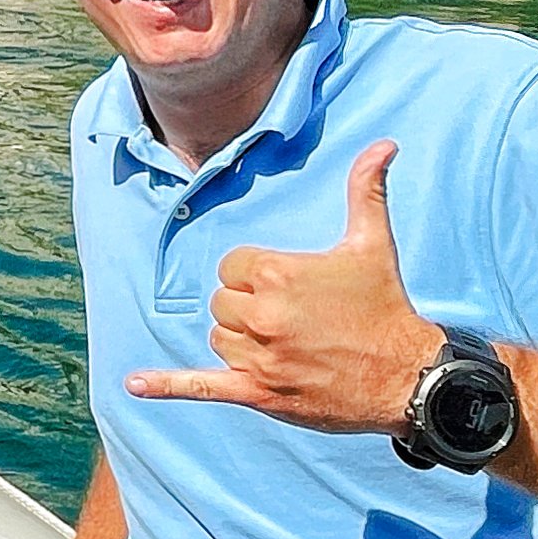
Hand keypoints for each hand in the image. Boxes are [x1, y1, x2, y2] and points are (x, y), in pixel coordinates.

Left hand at [124, 140, 438, 435]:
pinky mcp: (258, 392)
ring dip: (241, 339)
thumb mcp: (373, 243)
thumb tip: (383, 146)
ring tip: (284, 342)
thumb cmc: (386, 305)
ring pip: (219, 338)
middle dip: (249, 306)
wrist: (405, 375)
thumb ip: (367, 191)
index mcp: (276, 274)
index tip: (288, 285)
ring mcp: (258, 357)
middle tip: (292, 316)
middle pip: (222, 302)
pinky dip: (167, 386)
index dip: (255, 274)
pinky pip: (202, 385)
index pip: (231, 266)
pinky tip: (133, 386)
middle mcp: (261, 315)